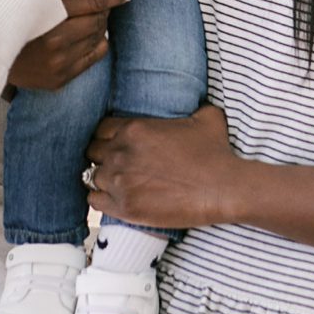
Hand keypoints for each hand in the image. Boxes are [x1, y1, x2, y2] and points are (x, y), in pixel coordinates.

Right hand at [6, 0, 129, 91]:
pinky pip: (94, 55)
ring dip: (98, 26)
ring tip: (88, 19)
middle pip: (98, 19)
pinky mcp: (59, 78)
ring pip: (97, 36)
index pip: (93, 1)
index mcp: (45, 13)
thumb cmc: (8, 16)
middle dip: (103, 10)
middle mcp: (54, 40)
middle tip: (99, 4)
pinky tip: (86, 37)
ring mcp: (58, 62)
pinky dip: (95, 43)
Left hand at [87, 105, 239, 231]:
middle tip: (118, 164)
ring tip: (118, 182)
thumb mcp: (205, 117)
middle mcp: (121, 153)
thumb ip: (190, 108)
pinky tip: (114, 197)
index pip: (101, 129)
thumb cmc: (215, 152)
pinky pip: (94, 201)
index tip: (116, 144)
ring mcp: (120, 181)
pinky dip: (101, 198)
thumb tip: (193, 106)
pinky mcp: (124, 207)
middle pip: (93, 152)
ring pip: (91, 176)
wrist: (222, 188)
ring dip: (102, 178)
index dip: (107, 136)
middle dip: (103, 156)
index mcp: (135, 129)